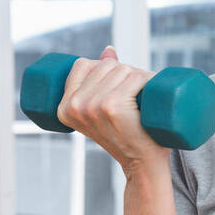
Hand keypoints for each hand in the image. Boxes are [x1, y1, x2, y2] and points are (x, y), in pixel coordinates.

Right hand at [56, 46, 168, 177]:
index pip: (82, 65)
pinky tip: (151, 92)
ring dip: (142, 76)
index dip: (105, 68)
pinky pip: (136, 77)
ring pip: (123, 69)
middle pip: (106, 66)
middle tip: (138, 94)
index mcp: (63, 107)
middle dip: (127, 72)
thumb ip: (101, 80)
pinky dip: (149, 79)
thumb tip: (109, 50)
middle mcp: (74, 106)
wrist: (143, 164)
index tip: (119, 86)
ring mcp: (94, 106)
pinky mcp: (114, 106)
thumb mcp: (104, 109)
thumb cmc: (127, 136)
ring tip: (145, 97)